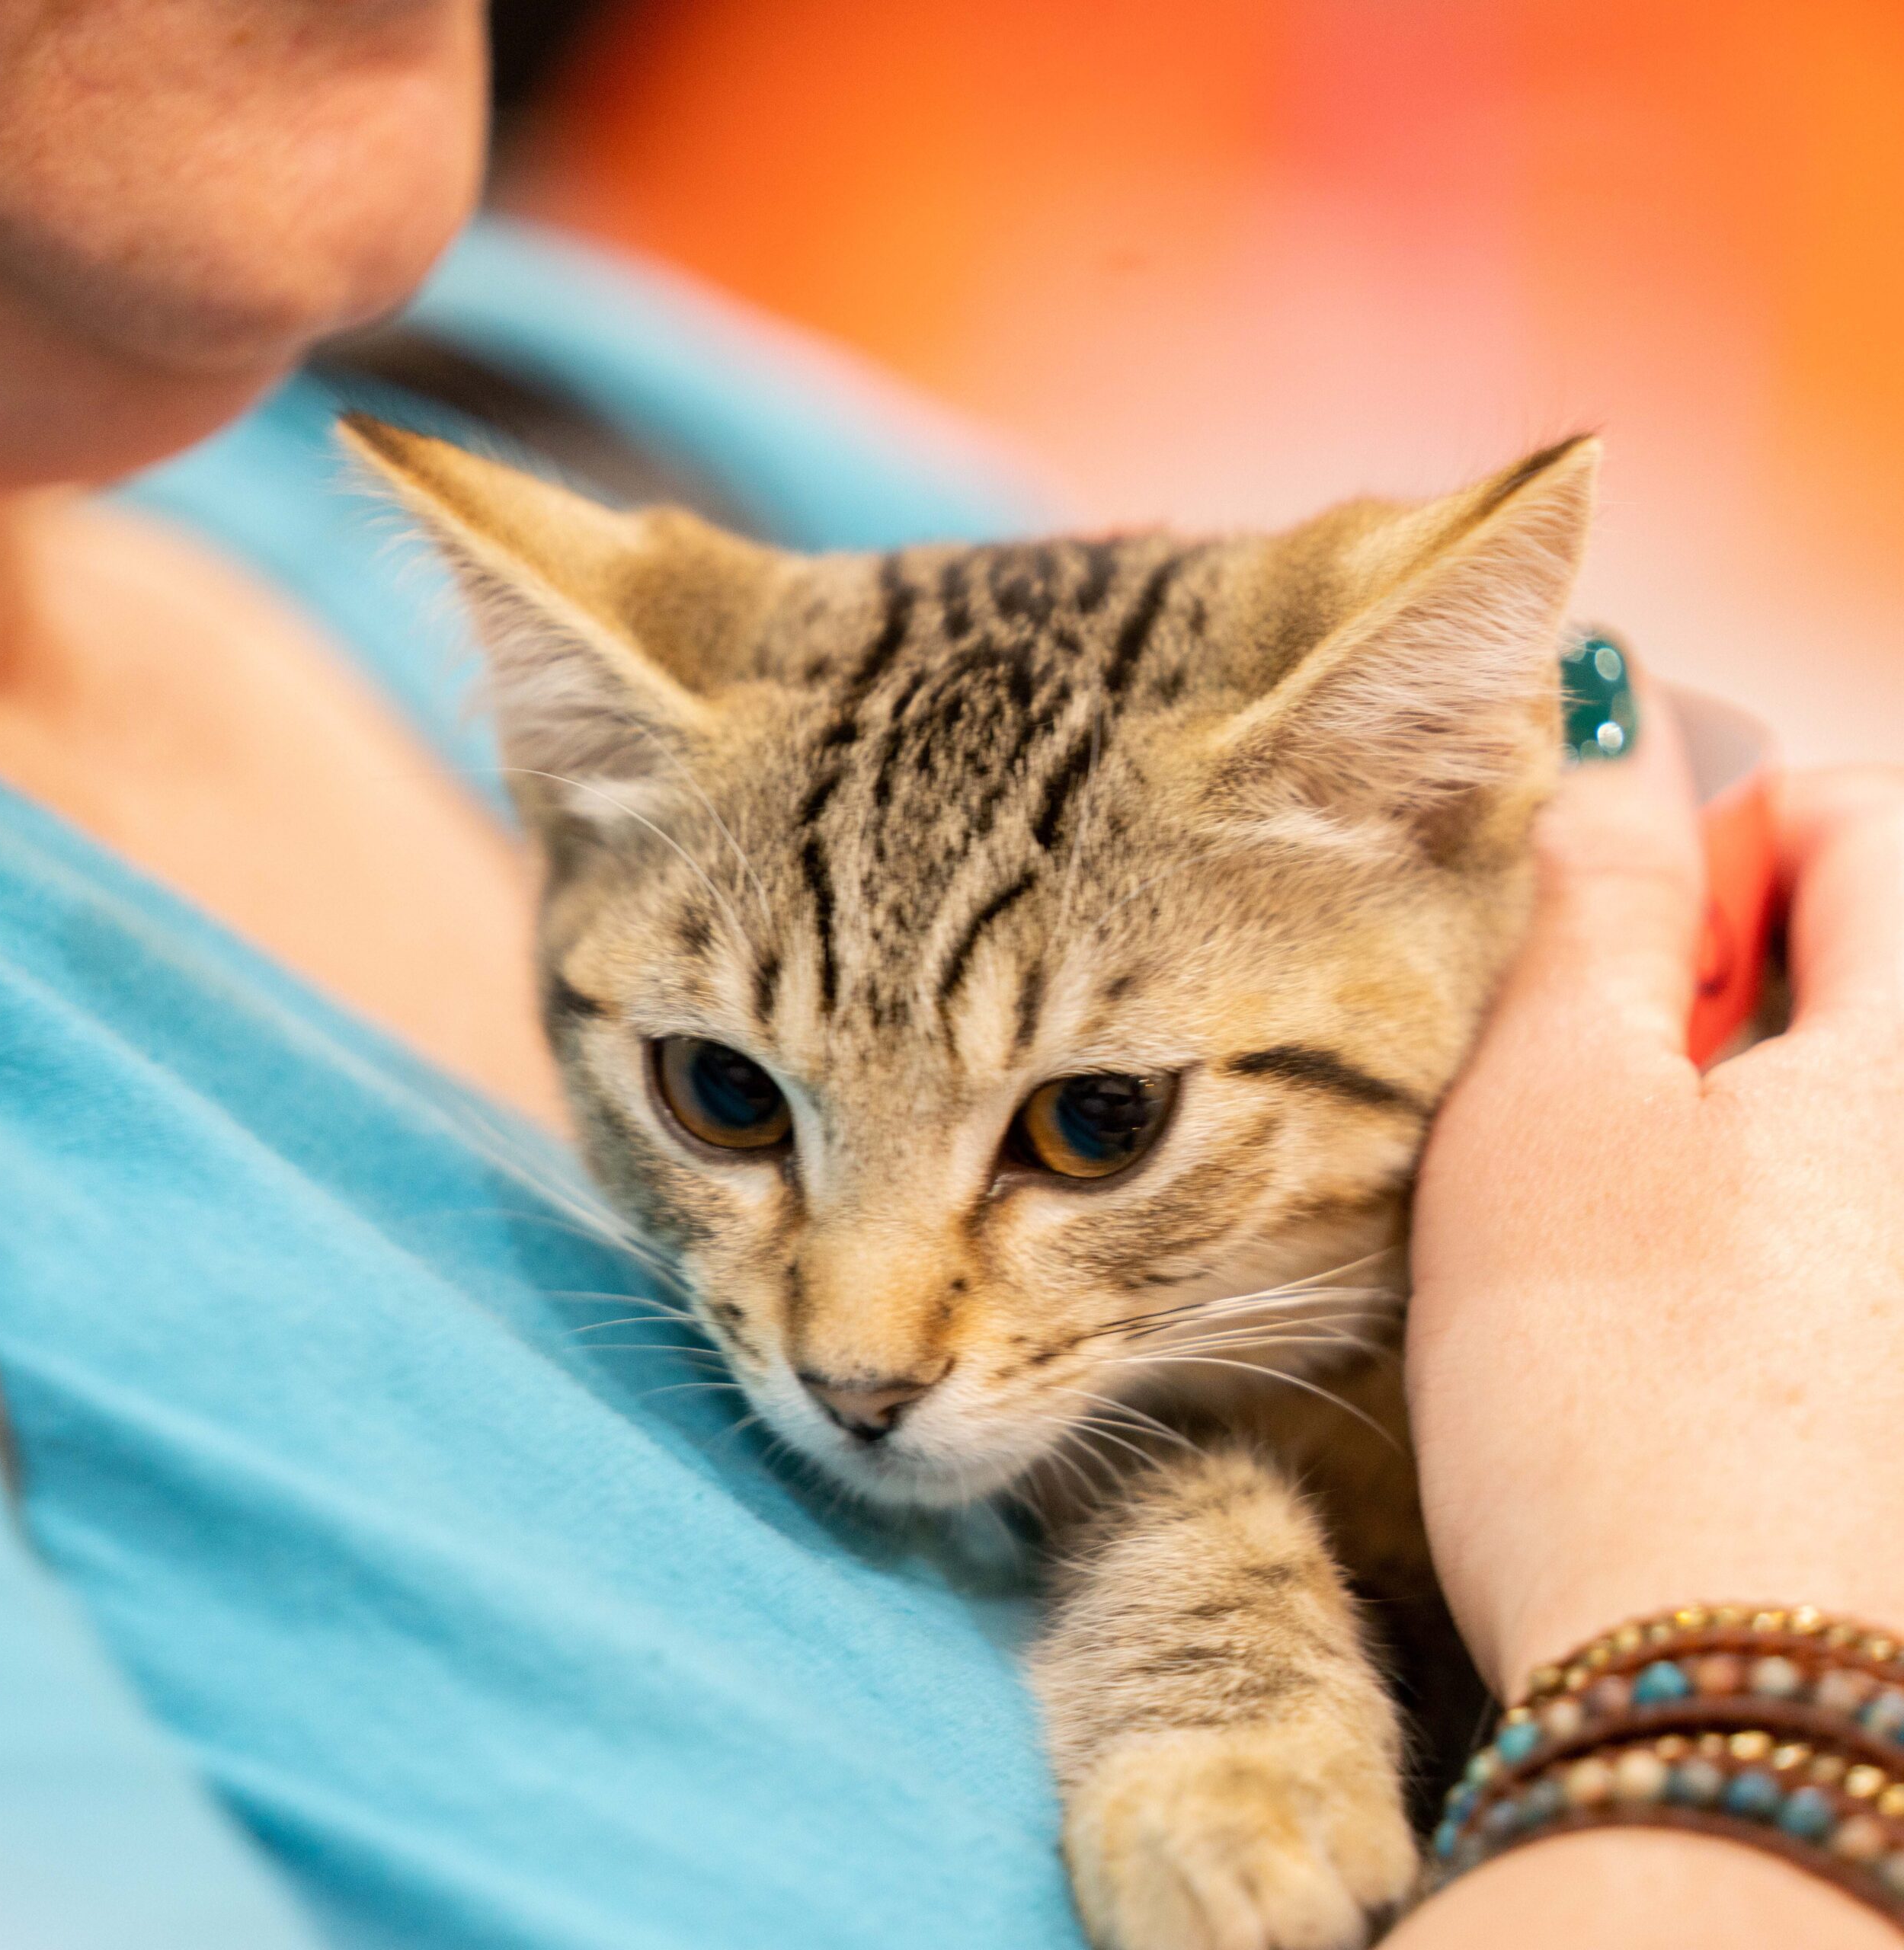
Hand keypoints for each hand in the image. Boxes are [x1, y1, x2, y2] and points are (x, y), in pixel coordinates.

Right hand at [1406, 691, 1903, 1698]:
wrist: (1714, 1702)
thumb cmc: (1618, 1392)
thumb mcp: (1551, 1105)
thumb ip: (1592, 895)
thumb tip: (1605, 729)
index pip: (1862, 812)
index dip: (1716, 832)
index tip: (1604, 928)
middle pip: (1862, 964)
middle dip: (1713, 980)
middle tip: (1587, 1082)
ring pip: (1841, 1098)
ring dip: (1728, 1102)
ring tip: (1615, 1206)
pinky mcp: (1898, 1357)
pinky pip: (1845, 1213)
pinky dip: (1762, 1208)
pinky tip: (1678, 1302)